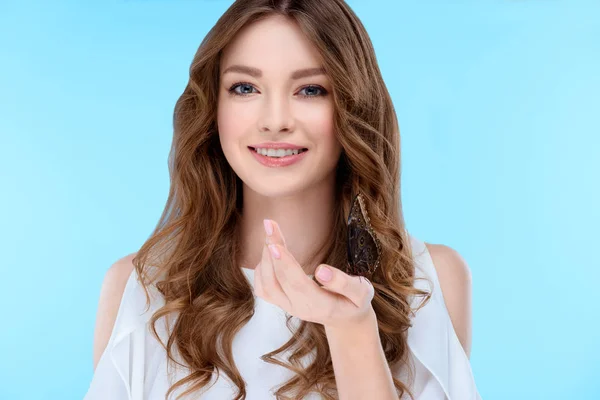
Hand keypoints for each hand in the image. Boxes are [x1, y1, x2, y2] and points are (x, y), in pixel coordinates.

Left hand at [254, 219, 375, 329]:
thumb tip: (322, 270)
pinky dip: (262, 268)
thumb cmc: (355, 302)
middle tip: (270, 224)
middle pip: (278, 280)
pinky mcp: (281, 303)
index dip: (285, 264)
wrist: (345, 320)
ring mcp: (288, 307)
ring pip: (266, 285)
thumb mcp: (361, 293)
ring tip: (271, 232)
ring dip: (265, 257)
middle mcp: (299, 308)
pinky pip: (263, 288)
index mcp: (320, 305)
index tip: (274, 244)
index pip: (297, 283)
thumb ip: (345, 284)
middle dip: (272, 250)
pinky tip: (269, 251)